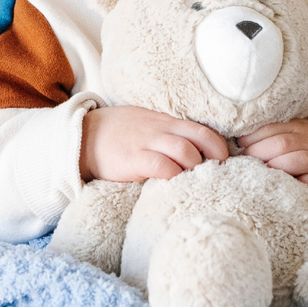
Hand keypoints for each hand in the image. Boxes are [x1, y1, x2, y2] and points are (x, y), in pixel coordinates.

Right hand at [80, 105, 229, 183]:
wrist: (83, 135)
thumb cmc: (119, 133)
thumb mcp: (148, 125)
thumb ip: (170, 134)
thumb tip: (196, 152)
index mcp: (167, 122)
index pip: (203, 129)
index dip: (218, 146)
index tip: (224, 164)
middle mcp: (161, 130)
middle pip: (200, 137)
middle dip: (216, 157)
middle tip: (218, 174)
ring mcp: (147, 142)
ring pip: (184, 150)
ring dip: (195, 167)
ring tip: (195, 181)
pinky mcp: (133, 158)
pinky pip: (161, 165)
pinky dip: (173, 175)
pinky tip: (174, 184)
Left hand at [238, 118, 307, 203]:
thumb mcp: (294, 133)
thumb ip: (272, 134)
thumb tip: (238, 139)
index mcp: (299, 128)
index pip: (273, 128)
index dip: (253, 137)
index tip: (239, 145)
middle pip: (283, 144)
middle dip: (259, 153)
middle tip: (245, 163)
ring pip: (298, 160)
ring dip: (276, 167)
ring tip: (261, 174)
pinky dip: (300, 183)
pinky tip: (285, 186)